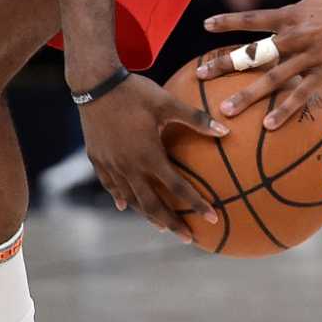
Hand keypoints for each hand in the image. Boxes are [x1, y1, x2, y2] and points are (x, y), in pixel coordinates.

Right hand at [76, 72, 227, 240]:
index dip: (196, 204)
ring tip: (163, 227)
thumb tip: (226, 129)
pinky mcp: (97, 160)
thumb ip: (197, 120)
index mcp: (149, 156)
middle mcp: (129, 167)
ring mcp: (111, 165)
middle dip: (172, 224)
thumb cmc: (136, 92)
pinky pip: (111, 186)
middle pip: (153, 204)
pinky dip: (122, 198)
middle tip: (189, 238)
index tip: (213, 218)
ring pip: (131, 199)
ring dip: (148, 215)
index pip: (178, 188)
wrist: (95, 84)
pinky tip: (126, 205)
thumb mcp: (168, 103)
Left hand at [200, 0, 321, 124]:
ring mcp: (311, 56)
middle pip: (254, 53)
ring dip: (247, 95)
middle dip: (225, 64)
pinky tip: (269, 126)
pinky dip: (285, 110)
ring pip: (272, 78)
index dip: (228, 21)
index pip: (254, 19)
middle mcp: (296, 37)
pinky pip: (302, 94)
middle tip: (199, 76)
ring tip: (225, 110)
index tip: (205, 26)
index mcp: (293, 15)